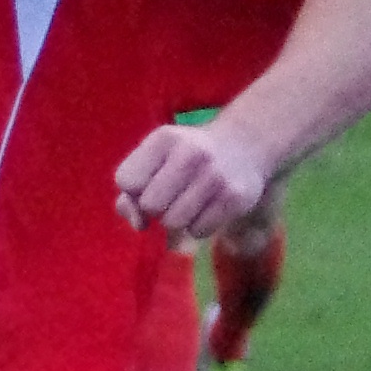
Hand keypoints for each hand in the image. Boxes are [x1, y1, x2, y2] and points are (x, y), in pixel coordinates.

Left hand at [114, 121, 269, 239]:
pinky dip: (198, 227)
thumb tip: (138, 223)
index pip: (126, 180)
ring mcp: (214, 175)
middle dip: (154, 209)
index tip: (148, 186)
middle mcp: (190, 153)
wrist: (244, 145)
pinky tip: (207, 209)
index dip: (133, 191)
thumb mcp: (156, 159)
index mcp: (163, 139)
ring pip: (173, 223)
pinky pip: (198, 231)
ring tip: (188, 204)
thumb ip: (131, 191)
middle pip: (149, 205)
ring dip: (176, 221)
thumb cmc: (188, 157)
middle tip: (170, 198)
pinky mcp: (234, 197)